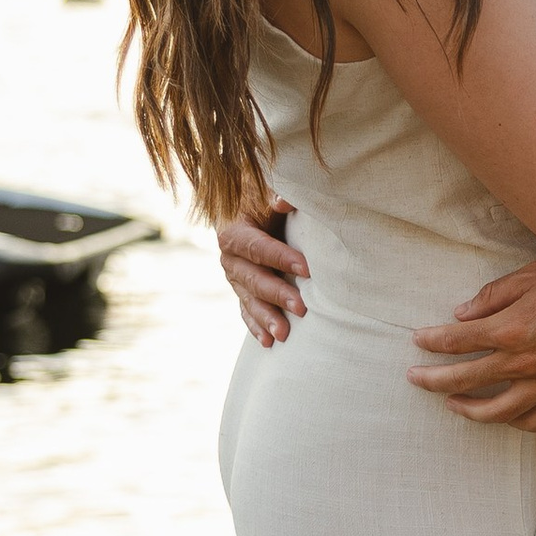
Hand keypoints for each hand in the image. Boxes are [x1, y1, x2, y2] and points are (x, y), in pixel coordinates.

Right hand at [217, 208, 310, 345]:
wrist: (243, 207)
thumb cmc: (261, 197)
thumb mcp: (266, 192)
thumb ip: (278, 195)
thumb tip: (284, 201)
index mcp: (234, 232)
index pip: (258, 248)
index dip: (280, 258)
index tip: (306, 269)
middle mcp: (229, 258)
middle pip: (253, 279)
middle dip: (277, 294)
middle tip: (302, 308)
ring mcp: (234, 277)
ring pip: (249, 300)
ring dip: (266, 318)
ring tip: (284, 334)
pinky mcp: (240, 289)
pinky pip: (246, 311)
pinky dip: (256, 327)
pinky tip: (269, 342)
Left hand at [409, 260, 535, 429]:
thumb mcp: (531, 277)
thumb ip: (493, 296)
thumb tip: (462, 314)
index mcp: (509, 329)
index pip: (457, 341)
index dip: (432, 341)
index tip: (418, 341)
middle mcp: (522, 362)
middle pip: (463, 379)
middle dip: (432, 379)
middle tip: (415, 379)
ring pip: (494, 411)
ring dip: (466, 409)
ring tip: (451, 404)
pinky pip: (531, 421)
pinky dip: (511, 421)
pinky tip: (500, 414)